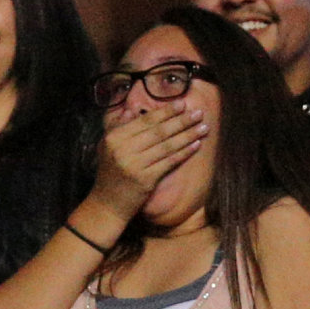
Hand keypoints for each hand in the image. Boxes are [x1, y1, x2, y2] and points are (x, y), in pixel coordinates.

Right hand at [87, 92, 205, 220]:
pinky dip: (184, 152)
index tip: (182, 104)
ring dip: (187, 135)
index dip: (165, 112)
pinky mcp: (145, 179)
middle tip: (198, 113)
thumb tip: (132, 109)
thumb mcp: (106, 147)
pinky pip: (169, 162)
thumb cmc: (110, 173)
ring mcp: (134, 165)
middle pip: (158, 131)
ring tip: (204, 127)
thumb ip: (117, 126)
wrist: (107, 204)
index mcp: (114, 138)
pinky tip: (196, 145)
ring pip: (167, 145)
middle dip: (181, 121)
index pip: (144, 121)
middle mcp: (123, 149)